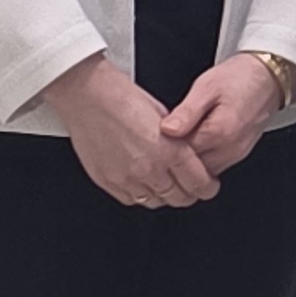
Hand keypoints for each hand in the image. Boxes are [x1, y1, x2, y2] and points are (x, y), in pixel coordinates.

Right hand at [40, 55, 218, 208]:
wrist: (86, 94)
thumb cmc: (121, 96)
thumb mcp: (164, 116)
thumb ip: (178, 140)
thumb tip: (186, 153)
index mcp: (169, 149)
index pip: (199, 183)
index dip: (207, 188)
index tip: (208, 186)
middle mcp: (149, 168)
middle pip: (179, 198)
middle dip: (189, 194)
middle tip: (190, 188)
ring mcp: (126, 178)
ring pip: (155, 202)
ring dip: (164, 196)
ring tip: (165, 185)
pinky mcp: (107, 181)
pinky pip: (130, 200)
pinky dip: (140, 194)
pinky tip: (142, 183)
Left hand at [156, 53, 288, 178]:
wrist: (268, 79)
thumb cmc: (240, 78)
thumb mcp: (206, 87)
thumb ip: (187, 112)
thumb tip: (167, 130)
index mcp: (220, 132)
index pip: (181, 154)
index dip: (163, 146)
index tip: (152, 136)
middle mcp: (230, 149)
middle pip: (190, 169)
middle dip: (173, 157)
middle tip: (159, 140)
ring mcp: (235, 155)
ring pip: (201, 171)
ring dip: (187, 160)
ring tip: (177, 138)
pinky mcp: (237, 155)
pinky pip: (212, 166)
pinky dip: (200, 158)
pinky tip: (192, 141)